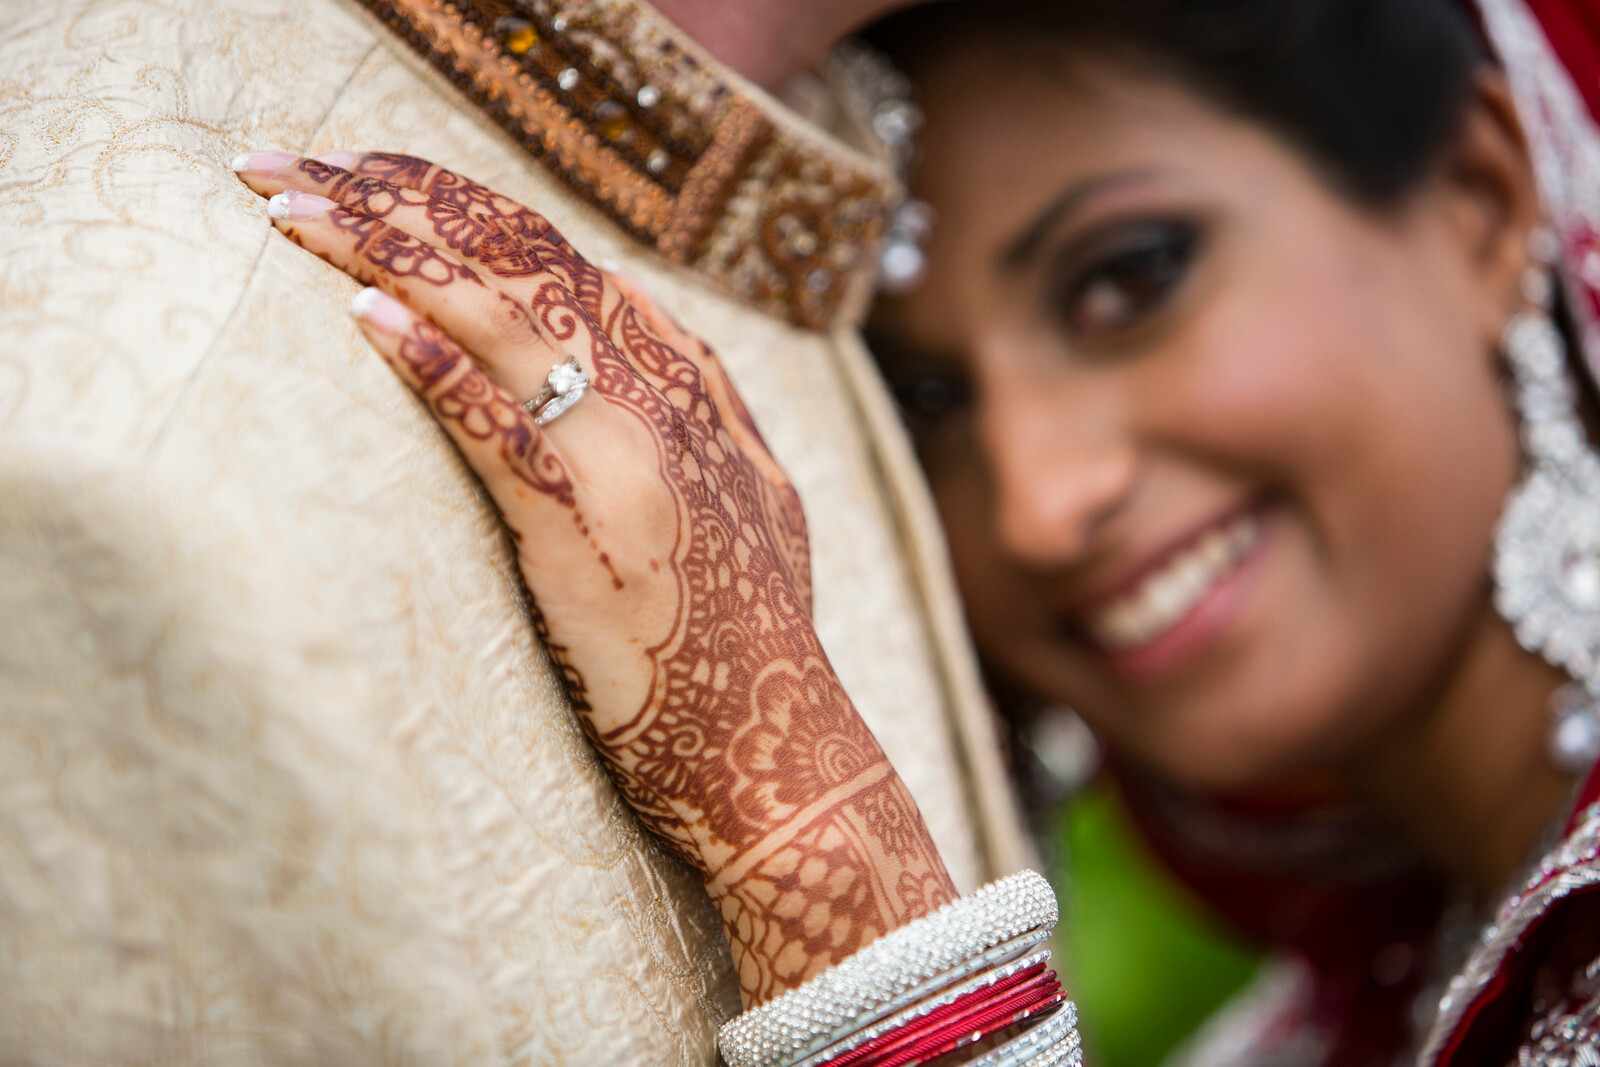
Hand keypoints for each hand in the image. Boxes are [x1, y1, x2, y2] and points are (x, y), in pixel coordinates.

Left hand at [233, 151, 955, 1004]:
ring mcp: (631, 459)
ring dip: (390, 252)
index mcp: (696, 392)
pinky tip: (367, 316)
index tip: (385, 178)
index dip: (472, 209)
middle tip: (303, 165)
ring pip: (502, 322)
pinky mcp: (592, 529)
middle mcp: (664, 404)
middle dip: (408, 200)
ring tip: (295, 207)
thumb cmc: (749, 647)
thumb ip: (699, 414)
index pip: (569, 264)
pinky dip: (433, 365)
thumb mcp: (746, 504)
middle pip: (523, 266)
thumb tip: (637, 334)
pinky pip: (502, 428)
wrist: (780, 752)